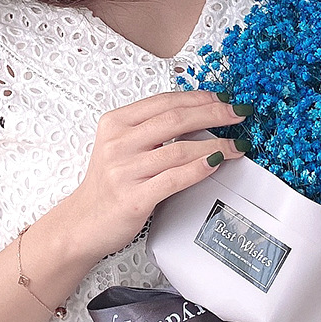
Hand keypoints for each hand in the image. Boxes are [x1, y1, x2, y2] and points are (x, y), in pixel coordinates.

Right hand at [70, 90, 250, 257]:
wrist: (82, 223)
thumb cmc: (109, 184)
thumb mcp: (123, 146)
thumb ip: (153, 129)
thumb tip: (201, 114)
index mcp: (115, 123)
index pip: (165, 102)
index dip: (199, 98)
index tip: (224, 99)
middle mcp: (118, 144)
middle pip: (176, 119)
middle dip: (214, 114)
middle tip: (238, 114)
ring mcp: (125, 171)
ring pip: (180, 149)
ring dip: (216, 145)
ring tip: (237, 145)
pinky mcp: (134, 198)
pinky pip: (174, 179)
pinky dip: (199, 168)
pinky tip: (217, 163)